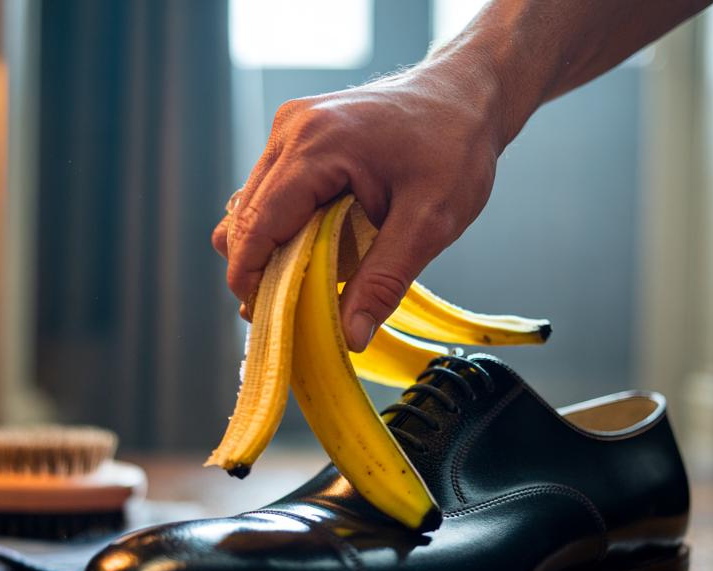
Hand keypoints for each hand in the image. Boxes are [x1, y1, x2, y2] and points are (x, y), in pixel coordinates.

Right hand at [213, 59, 504, 350]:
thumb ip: (385, 280)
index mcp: (316, 145)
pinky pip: (271, 193)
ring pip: (251, 207)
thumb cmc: (456, 145)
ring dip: (272, 250)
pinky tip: (318, 249)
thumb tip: (349, 336)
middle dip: (260, 271)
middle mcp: (291, 131)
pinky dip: (285, 228)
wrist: (467, 92)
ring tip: (308, 284)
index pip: (257, 224)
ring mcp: (290, 129)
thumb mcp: (431, 221)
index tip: (262, 322)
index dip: (250, 279)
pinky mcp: (297, 136)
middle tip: (292, 314)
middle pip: (245, 219)